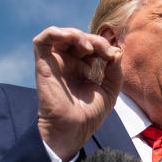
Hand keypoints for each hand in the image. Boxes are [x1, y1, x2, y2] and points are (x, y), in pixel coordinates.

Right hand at [33, 26, 122, 161]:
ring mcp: (55, 63)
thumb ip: (115, 71)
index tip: (113, 56)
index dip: (103, 46)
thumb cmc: (89, 116)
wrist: (72, 129)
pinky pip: (44, 39)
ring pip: (62, 34)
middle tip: (106, 52)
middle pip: (79, 38)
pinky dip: (58, 32)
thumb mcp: (110, 91)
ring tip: (90, 47)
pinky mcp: (43, 64)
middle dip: (95, 40)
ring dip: (78, 34)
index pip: (91, 46)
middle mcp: (67, 64)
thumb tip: (117, 51)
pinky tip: (74, 40)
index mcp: (81, 69)